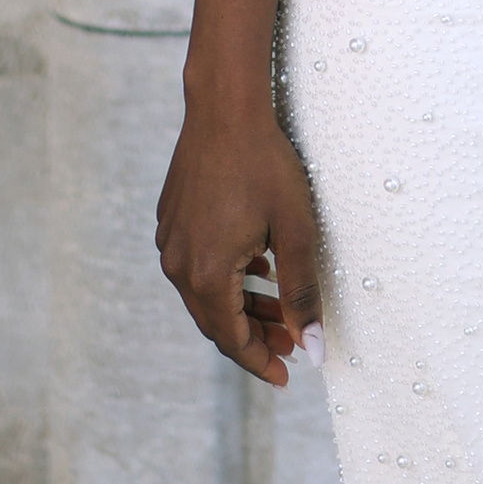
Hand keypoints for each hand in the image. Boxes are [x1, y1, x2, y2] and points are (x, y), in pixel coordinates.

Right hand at [157, 92, 323, 390]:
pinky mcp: (170, 220)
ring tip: (279, 307)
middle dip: (255, 336)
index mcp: (208, 274)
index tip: (288, 376)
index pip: (233, 340)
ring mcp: (170, 240)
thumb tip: (312, 350)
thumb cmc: (264, 164)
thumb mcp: (295, 231)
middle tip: (291, 343)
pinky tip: (257, 267)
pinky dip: (226, 278)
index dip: (261, 361)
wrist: (225, 107)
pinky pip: (197, 266)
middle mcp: (179, 263)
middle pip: (216, 322)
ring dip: (241, 307)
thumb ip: (302, 295)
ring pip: (205, 294)